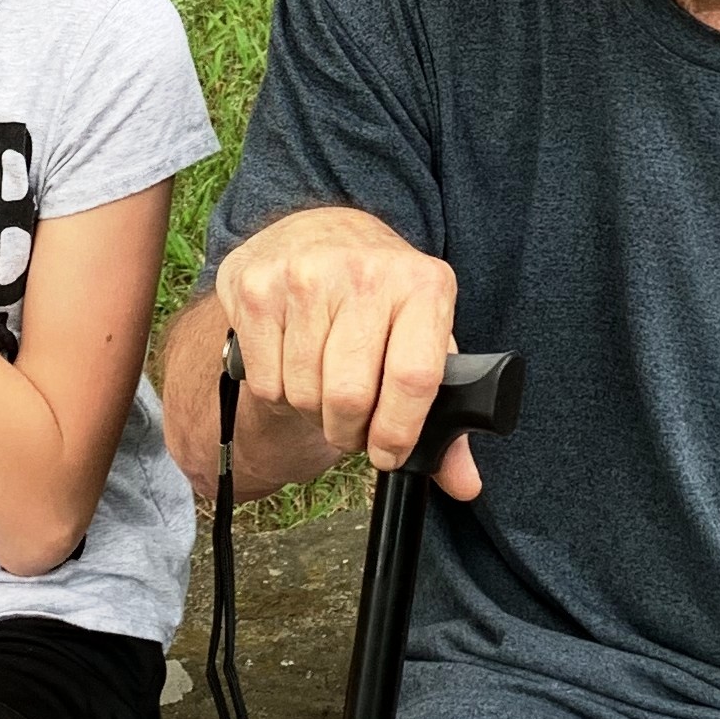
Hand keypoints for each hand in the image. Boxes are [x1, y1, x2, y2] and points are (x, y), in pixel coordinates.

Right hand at [213, 205, 480, 495]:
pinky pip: (266, 382)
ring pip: (305, 393)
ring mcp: (304, 275)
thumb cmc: (383, 300)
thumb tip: (464, 485)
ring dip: (314, 412)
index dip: (398, 432)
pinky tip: (293, 364)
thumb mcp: (426, 339)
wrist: (323, 233)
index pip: (414, 378)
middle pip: (350, 395)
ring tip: (325, 388)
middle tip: (352, 426)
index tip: (388, 453)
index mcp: (424, 284)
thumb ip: (447, 414)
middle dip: (350, 431)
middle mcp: (364, 272)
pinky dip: (280, 393)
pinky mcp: (255, 288)